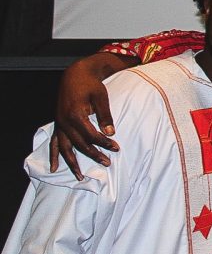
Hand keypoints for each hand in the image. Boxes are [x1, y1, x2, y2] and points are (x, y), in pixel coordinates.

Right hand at [50, 53, 134, 178]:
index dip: (104, 143)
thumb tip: (111, 133)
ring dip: (72, 163)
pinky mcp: (58, 124)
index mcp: (76, 115)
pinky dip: (55, 156)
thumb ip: (105, 115)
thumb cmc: (90, 85)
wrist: (75, 75)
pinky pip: (54, 143)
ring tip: (80, 177)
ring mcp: (59, 125)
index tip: (116, 147)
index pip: (91, 135)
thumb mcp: (101, 97)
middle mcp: (64, 123)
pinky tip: (54, 168)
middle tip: (107, 163)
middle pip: (80, 144)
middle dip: (94, 154)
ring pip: (65, 148)